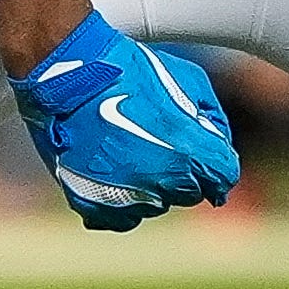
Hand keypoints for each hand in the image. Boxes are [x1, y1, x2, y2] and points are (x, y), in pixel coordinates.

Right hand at [8, 9, 241, 229]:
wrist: (65, 72)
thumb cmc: (128, 70)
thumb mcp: (188, 78)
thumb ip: (212, 119)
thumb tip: (219, 146)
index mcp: (189, 152)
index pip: (223, 177)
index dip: (216, 161)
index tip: (204, 150)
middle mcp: (160, 181)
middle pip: (190, 192)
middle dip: (183, 170)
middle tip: (157, 138)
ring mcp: (125, 196)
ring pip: (156, 205)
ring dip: (151, 185)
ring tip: (129, 147)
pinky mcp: (93, 204)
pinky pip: (122, 218)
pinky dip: (122, 201)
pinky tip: (114, 174)